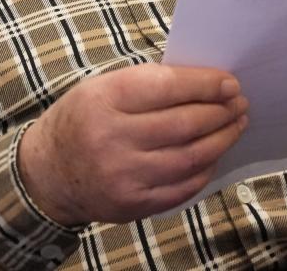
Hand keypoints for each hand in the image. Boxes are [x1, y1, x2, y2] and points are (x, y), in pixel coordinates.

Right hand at [18, 63, 248, 224]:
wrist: (47, 173)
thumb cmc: (81, 119)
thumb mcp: (101, 87)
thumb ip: (146, 84)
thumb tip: (203, 83)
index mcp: (104, 100)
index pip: (167, 87)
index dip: (205, 85)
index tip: (230, 83)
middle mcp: (113, 139)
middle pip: (184, 124)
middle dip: (220, 112)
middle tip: (239, 103)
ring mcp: (124, 176)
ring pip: (190, 157)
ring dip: (221, 139)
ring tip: (236, 125)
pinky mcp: (133, 204)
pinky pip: (183, 186)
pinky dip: (205, 168)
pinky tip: (214, 153)